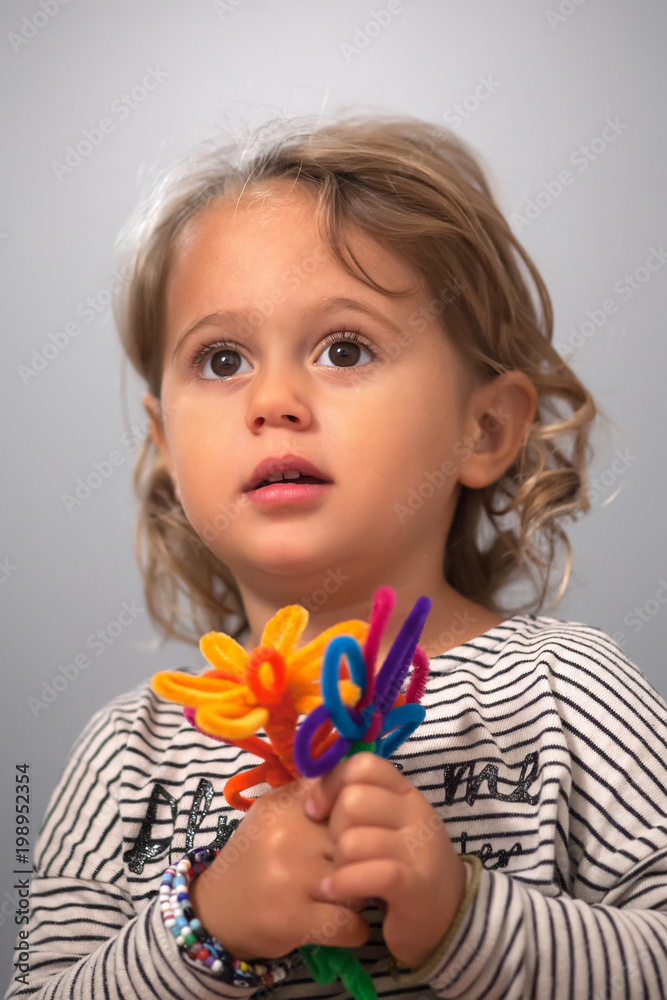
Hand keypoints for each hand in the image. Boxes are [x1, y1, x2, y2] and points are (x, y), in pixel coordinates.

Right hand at [189, 778, 370, 959]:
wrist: (216, 910)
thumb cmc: (256, 857)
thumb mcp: (274, 813)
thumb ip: (310, 794)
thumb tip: (356, 780)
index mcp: (285, 804)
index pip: (344, 794)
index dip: (360, 814)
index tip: (360, 829)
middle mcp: (288, 835)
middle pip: (358, 840)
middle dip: (365, 858)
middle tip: (359, 869)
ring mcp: (291, 877)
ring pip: (358, 881)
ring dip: (361, 895)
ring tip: (350, 898)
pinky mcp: (293, 919)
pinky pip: (350, 924)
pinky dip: (355, 930)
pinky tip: (345, 926)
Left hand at [304, 752, 466, 969]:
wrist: (449, 914)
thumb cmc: (402, 864)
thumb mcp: (385, 824)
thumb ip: (357, 801)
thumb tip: (308, 786)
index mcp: (406, 792)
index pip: (364, 765)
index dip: (331, 783)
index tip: (316, 811)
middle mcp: (416, 813)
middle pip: (353, 801)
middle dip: (333, 828)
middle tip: (336, 852)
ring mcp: (419, 849)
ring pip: (354, 840)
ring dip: (338, 862)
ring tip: (340, 876)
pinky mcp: (415, 886)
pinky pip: (371, 874)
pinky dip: (344, 883)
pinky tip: (334, 890)